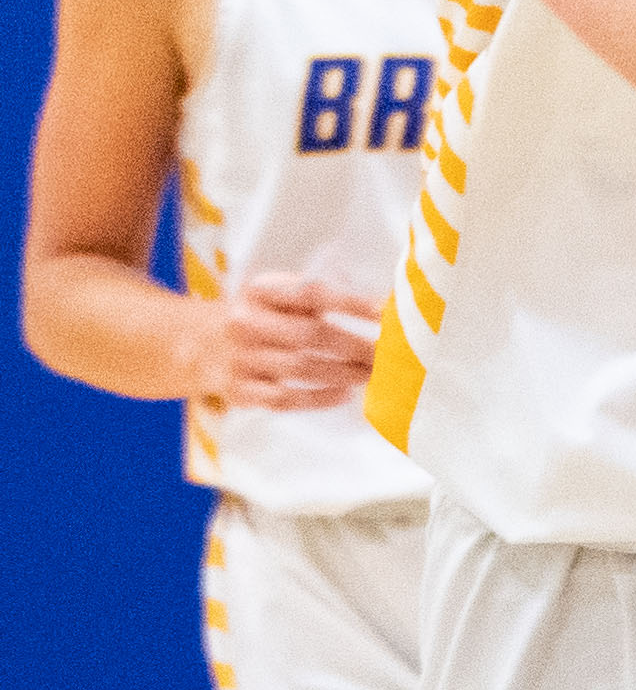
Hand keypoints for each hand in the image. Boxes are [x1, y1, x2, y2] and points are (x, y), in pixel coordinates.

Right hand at [187, 271, 380, 408]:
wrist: (194, 343)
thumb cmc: (257, 317)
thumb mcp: (276, 296)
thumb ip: (317, 298)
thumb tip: (380, 306)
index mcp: (259, 291)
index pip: (310, 293)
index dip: (351, 302)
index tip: (386, 313)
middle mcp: (246, 322)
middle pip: (311, 334)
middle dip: (356, 347)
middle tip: (388, 356)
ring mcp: (240, 358)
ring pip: (302, 368)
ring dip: (345, 373)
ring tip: (372, 375)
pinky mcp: (239, 390)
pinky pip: (286, 399)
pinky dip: (320, 398)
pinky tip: (344, 394)